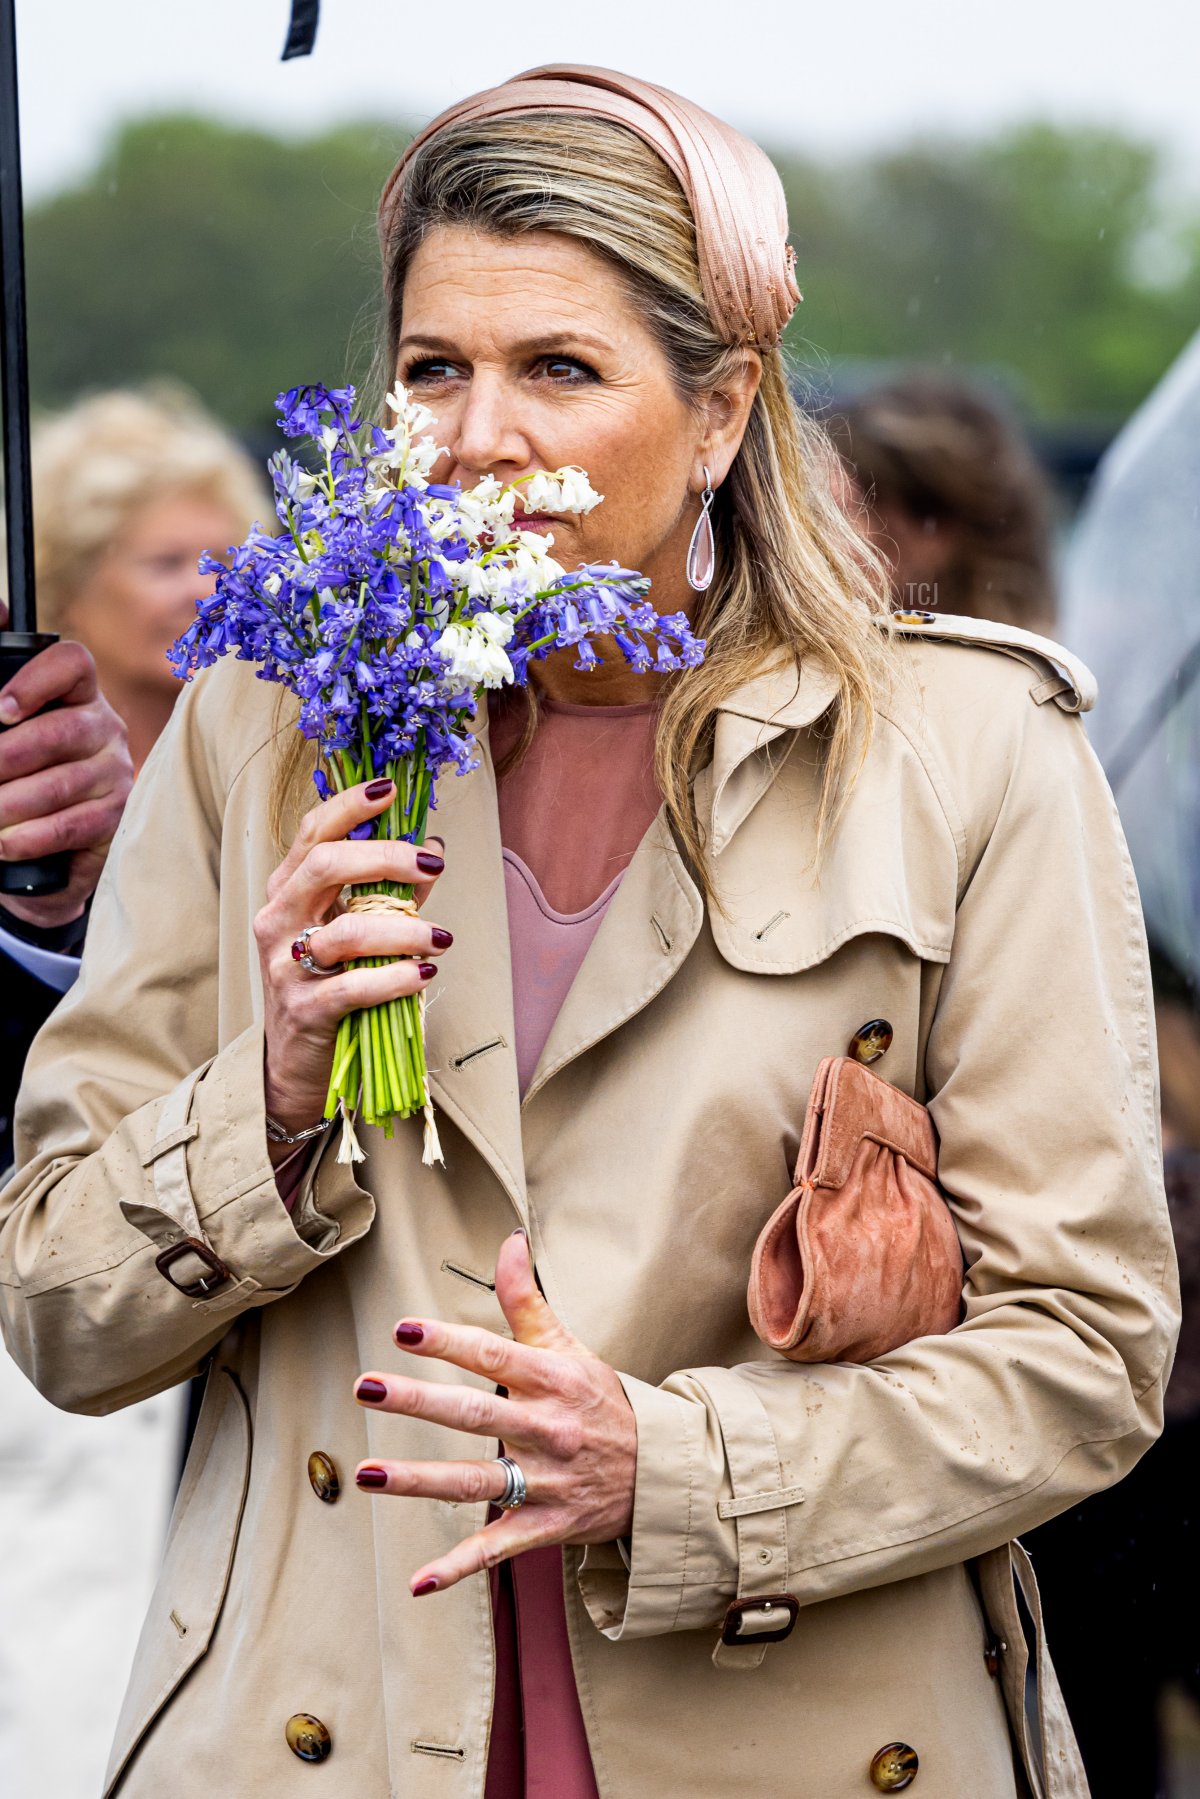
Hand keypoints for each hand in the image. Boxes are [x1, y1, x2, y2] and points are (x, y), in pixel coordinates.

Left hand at [0, 640, 132, 928]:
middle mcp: (104, 727)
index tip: (0, 711)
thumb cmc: (25, 769)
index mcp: (79, 694)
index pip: (72, 664)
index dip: (36, 681)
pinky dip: (31, 836)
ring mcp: (115, 772)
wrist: (59, 832)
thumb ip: (4, 681)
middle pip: (60, 731)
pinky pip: (73, 824)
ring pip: (62, 783)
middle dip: (7, 758)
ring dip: (10, 803)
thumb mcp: (14, 727)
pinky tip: (4, 842)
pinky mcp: (115, 816)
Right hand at [253, 777, 449, 1144]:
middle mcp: (278, 921)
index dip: (349, 807)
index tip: (390, 789)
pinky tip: (424, 974)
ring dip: (405, 929)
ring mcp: (285, 967)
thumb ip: (392, 891)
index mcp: (288, 892)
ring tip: (441, 939)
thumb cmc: (330, 984)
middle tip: (432, 862)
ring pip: (346, 932)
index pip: (312, 833)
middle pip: (324, 866)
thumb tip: (433, 847)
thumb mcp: (356, 931)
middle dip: (386, 857)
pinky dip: (396, 978)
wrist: (296, 1062)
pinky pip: (354, 987)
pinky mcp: (304, 1011)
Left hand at [352, 1229, 637, 1594]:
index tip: (403, 1329)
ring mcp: (547, 1482)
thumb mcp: (569, 1347)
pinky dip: (459, 1567)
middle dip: (419, 1401)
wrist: (660, 1472)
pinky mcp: (546, 1527)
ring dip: (420, 1480)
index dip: (449, 1342)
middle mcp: (548, 1430)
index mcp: (553, 1380)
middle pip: (476, 1414)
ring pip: (477, 1481)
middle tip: (365, 1386)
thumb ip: (527, 1299)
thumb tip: (509, 1240)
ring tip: (367, 1473)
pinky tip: (418, 1582)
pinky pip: (498, 1549)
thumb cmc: (602, 1400)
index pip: (494, 1356)